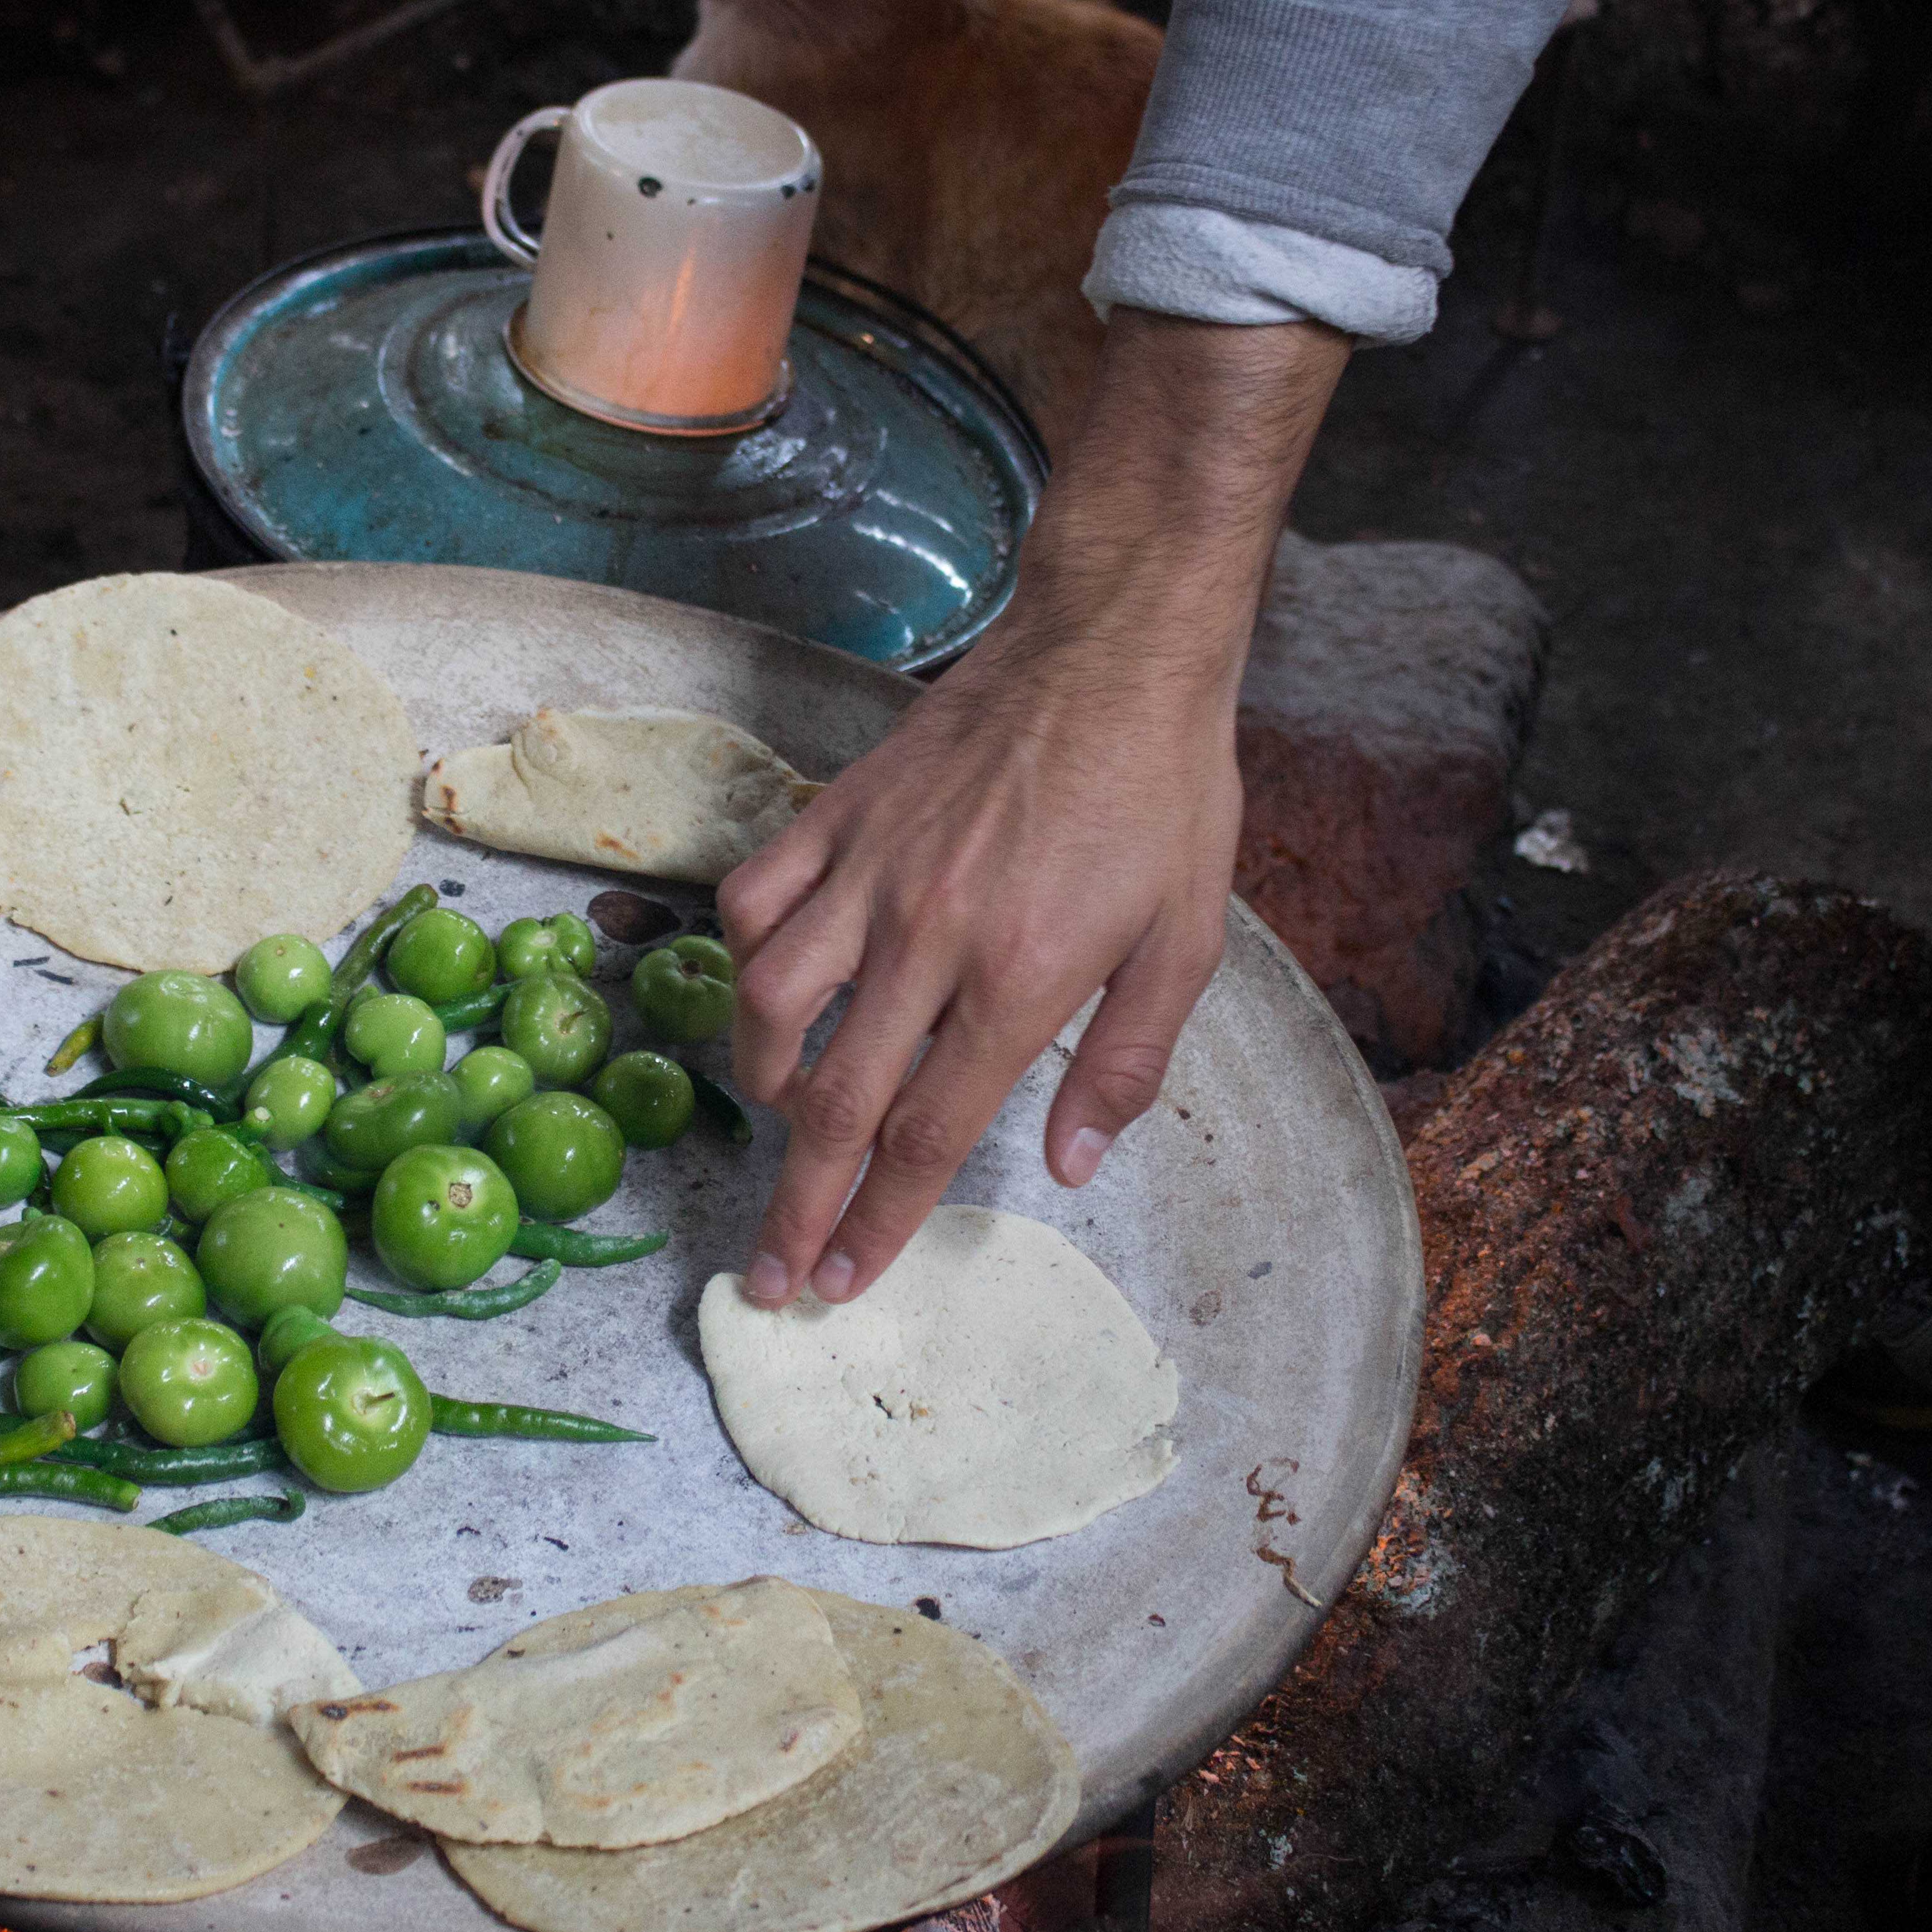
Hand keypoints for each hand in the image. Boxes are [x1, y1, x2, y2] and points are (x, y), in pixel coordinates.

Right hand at [721, 312, 1349, 1304]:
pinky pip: (757, 897)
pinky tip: (766, 988)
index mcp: (1021, 977)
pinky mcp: (840, 813)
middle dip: (797, 1203)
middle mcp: (930, 934)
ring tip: (778, 1121)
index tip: (844, 1280)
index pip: (926, 1132)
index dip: (881, 1221)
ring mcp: (872, 869)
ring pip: (771, 999)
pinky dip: (747, 957)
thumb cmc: (1162, 794)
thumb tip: (1069, 1167)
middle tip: (768, 1275)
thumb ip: (1126, 1063)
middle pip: (838, 1100)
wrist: (1114, 651)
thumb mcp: (1185, 940)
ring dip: (764, 1083)